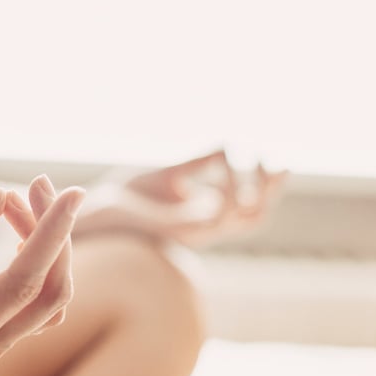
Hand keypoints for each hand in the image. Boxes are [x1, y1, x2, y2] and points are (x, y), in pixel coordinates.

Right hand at [0, 177, 83, 375]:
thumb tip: (0, 197)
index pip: (24, 284)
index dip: (52, 234)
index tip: (69, 192)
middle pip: (48, 294)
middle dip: (52, 235)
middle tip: (38, 184)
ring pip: (45, 301)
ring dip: (43, 247)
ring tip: (17, 200)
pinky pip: (30, 306)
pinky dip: (32, 264)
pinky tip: (18, 230)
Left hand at [74, 150, 286, 246]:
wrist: (97, 209)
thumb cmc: (130, 194)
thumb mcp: (173, 173)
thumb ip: (201, 163)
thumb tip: (229, 145)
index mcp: (204, 217)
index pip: (250, 209)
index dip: (270, 187)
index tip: (279, 160)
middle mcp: (205, 227)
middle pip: (255, 216)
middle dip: (270, 187)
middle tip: (274, 159)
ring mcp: (195, 231)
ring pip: (246, 216)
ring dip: (254, 185)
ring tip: (248, 157)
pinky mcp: (181, 229)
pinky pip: (220, 212)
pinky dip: (229, 186)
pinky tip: (221, 164)